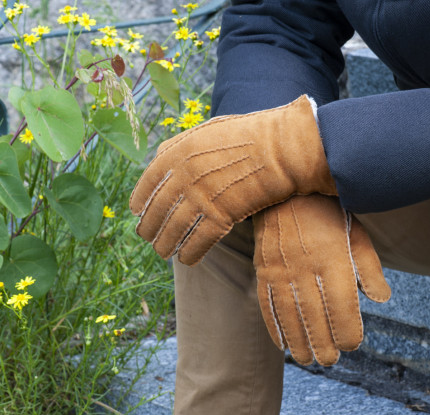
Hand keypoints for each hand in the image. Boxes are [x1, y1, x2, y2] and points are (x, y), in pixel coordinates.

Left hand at [130, 95, 336, 265]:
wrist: (282, 147)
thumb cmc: (251, 134)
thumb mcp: (209, 129)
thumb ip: (183, 144)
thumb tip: (163, 157)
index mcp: (177, 153)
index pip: (148, 183)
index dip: (140, 201)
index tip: (136, 212)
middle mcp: (183, 176)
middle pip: (157, 210)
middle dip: (149, 228)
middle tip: (147, 238)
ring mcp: (201, 197)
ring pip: (174, 229)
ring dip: (166, 246)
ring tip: (164, 254)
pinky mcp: (221, 216)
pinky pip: (199, 241)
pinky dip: (190, 253)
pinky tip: (187, 260)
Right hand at [253, 194, 390, 365]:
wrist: (286, 194)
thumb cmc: (327, 215)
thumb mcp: (356, 234)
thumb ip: (368, 267)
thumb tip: (380, 299)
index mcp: (333, 260)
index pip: (342, 306)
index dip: (348, 331)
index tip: (351, 344)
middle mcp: (305, 268)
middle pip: (315, 315)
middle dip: (322, 343)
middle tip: (328, 361)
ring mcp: (281, 269)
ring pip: (289, 314)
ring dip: (297, 341)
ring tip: (304, 360)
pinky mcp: (263, 269)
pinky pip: (267, 303)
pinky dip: (273, 325)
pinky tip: (280, 342)